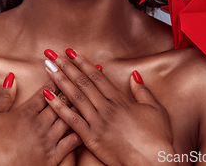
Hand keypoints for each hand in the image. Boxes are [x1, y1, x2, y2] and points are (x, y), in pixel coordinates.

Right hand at [0, 72, 81, 165]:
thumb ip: (3, 96)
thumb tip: (11, 77)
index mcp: (27, 111)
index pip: (46, 90)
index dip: (56, 77)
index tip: (64, 67)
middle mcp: (41, 123)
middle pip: (61, 100)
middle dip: (72, 86)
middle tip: (83, 74)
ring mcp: (48, 140)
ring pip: (69, 117)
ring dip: (78, 105)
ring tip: (90, 94)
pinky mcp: (53, 157)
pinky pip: (71, 142)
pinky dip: (80, 132)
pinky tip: (88, 125)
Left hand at [42, 50, 175, 165]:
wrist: (154, 162)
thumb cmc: (157, 138)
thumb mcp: (155, 109)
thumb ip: (142, 91)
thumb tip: (134, 74)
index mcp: (120, 99)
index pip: (96, 76)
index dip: (82, 62)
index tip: (71, 52)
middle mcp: (106, 107)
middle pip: (82, 82)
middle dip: (66, 66)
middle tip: (52, 54)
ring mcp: (98, 122)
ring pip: (75, 96)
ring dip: (60, 80)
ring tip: (48, 67)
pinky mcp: (92, 138)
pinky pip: (72, 120)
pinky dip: (59, 107)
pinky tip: (47, 96)